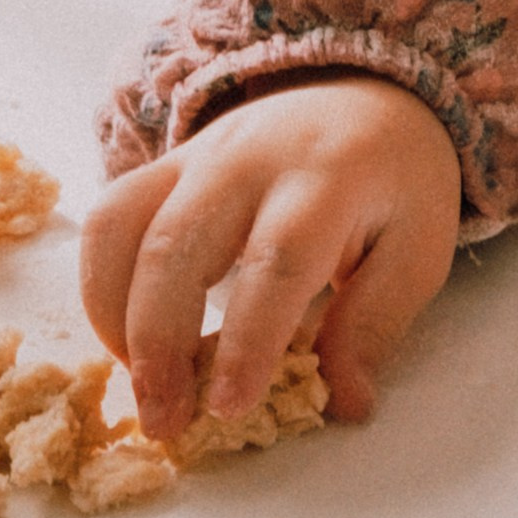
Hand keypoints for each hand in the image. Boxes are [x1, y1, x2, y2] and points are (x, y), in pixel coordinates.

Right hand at [80, 76, 462, 441]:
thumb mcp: (417, 251)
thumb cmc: (393, 186)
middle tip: (166, 422)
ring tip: (141, 388)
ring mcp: (196, 155)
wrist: (363, 95)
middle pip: (178, 244)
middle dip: (159, 342)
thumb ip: (374, 325)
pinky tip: (127, 340)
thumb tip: (344, 403)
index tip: (228, 407)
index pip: (277, 259)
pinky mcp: (163, 165)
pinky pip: (109, 218)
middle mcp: (250, 159)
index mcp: (328, 178)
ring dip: (116, 317)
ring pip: (123, 226)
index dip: (248, 339)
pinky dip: (100, 285)